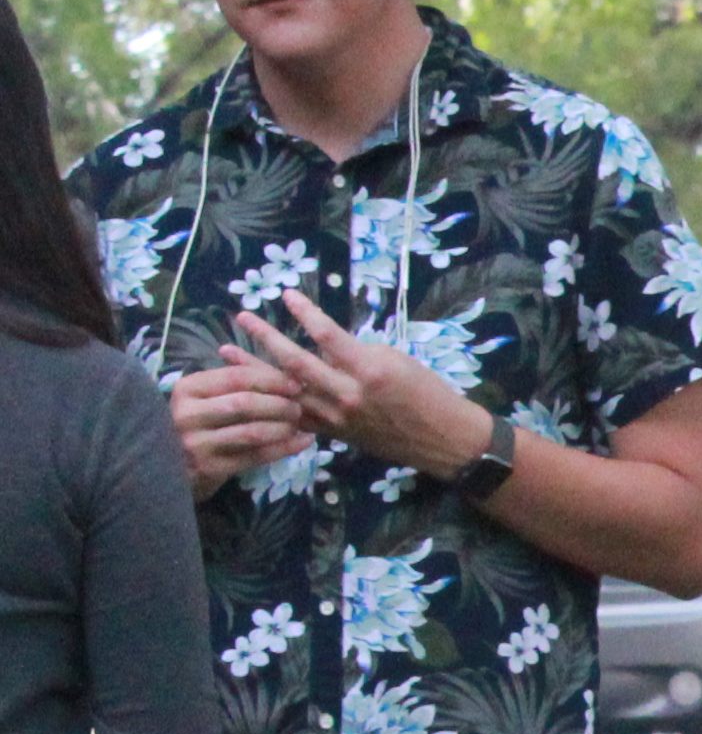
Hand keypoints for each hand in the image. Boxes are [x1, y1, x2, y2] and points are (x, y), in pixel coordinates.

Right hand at [168, 355, 312, 495]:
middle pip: (245, 404)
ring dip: (283, 427)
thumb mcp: (206, 396)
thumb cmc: (198, 423)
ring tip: (298, 424)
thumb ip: (236, 377)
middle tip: (298, 408)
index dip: (271, 379)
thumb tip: (279, 362)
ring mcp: (196, 443)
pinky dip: (284, 448)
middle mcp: (187, 414)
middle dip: (279, 405)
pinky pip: (255, 456)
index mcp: (187, 388)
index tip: (296, 385)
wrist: (170, 468)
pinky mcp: (210, 468)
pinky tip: (303, 443)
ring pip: (252, 432)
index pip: (236, 377)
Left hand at [241, 297, 487, 476]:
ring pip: (284, 391)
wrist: (442, 439)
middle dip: (265, 337)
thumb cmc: (428, 393)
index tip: (286, 294)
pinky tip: (249, 391)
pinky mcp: (332, 433)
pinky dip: (271, 402)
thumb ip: (357, 352)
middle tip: (243, 317)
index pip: (326, 334)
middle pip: (294, 362)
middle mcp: (346, 394)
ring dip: (253, 370)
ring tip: (227, 351)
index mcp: (367, 370)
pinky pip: (294, 416)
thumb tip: (326, 348)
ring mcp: (335, 417)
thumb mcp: (397, 361)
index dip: (304, 312)